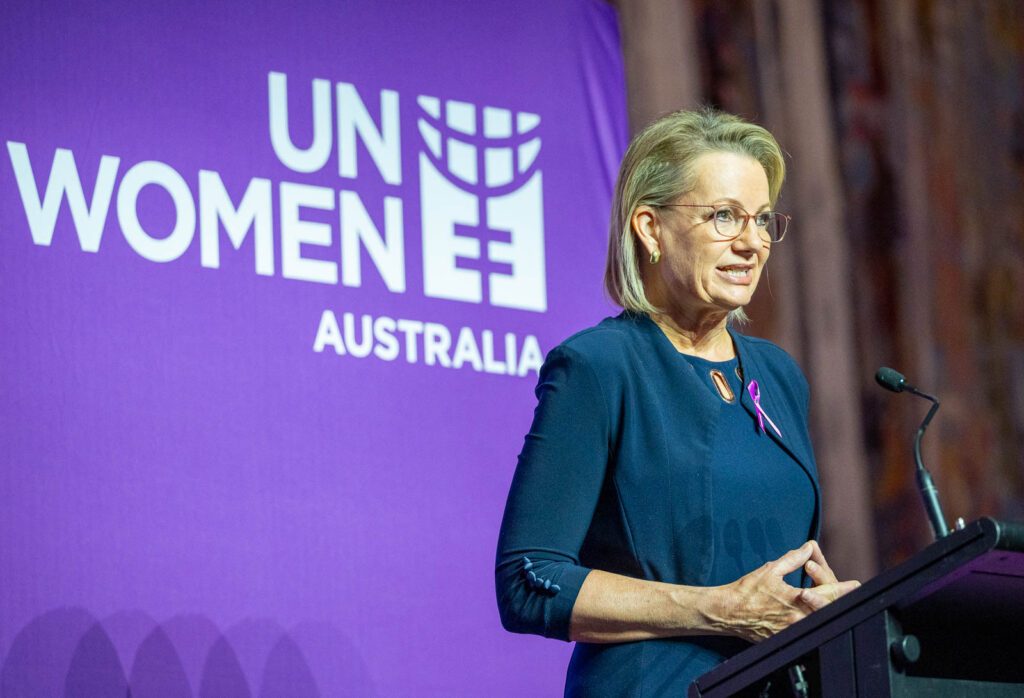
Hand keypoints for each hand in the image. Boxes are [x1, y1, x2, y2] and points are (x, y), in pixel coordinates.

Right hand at [707, 542, 856, 642]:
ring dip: (827, 615)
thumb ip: (794, 559)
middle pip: (827, 611)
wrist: (728, 611)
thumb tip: (809, 548)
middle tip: (852, 598)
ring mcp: (791, 631)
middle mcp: (796, 617)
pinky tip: (817, 624)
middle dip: (840, 603)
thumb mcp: (771, 570)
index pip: (826, 592)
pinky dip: (812, 627)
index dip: (843, 588)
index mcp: (795, 598)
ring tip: (839, 611)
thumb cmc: (747, 589)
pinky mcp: (784, 639)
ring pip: (817, 624)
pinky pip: (804, 634)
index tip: (855, 585)